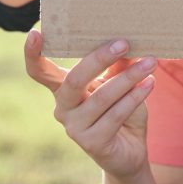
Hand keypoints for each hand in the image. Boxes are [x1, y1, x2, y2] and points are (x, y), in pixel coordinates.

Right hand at [24, 29, 156, 179]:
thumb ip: (117, 63)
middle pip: (74, 80)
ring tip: (150, 63)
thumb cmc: (119, 109)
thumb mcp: (117, 82)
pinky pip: (115, 114)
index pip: (39, 72)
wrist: (129, 151)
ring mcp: (75, 128)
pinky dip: (135, 97)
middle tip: (123, 43)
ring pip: (101, 97)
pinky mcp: (92, 143)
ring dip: (128, 78)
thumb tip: (124, 39)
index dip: (33, 55)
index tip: (35, 33)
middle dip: (99, 59)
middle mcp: (62, 108)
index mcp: (62, 89)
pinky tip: (149, 83)